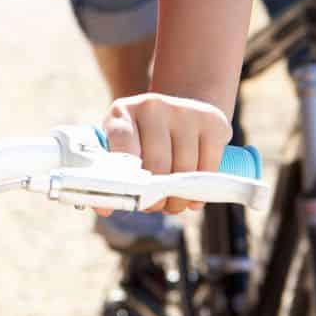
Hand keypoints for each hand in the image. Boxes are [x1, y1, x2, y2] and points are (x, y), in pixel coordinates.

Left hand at [102, 92, 232, 213]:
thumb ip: (110, 175)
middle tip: (157, 207)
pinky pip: (209, 165)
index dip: (130, 183)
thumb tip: (104, 210)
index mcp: (122, 113)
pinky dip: (202, 188)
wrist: (177, 110)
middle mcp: (152, 106)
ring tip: (174, 203)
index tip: (135, 200)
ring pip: (185, 168)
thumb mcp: (120, 145)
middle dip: (158, 195)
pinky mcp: (211, 120)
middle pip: (157, 163)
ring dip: (180, 197)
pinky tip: (193, 196)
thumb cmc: (141, 136)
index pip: (123, 151)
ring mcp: (183, 111)